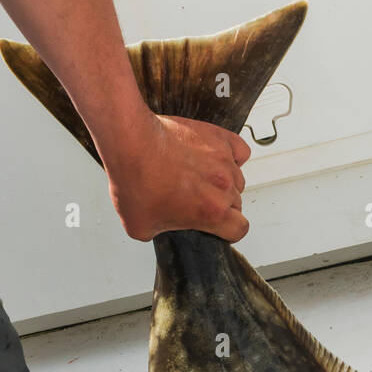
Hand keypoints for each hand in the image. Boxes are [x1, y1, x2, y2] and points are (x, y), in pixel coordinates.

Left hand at [99, 112, 251, 242]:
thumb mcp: (140, 227)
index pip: (239, 229)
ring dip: (223, 182)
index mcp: (211, 213)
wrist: (132, 144)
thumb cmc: (136, 181)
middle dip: (220, 206)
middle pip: (236, 204)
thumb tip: (160, 227)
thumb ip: (161, 232)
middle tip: (196, 201)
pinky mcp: (218, 138)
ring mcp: (223, 160)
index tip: (219, 228)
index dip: (229, 232)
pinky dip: (232, 156)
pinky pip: (240, 151)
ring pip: (237, 179)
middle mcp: (223, 187)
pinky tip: (216, 159)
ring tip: (198, 178)